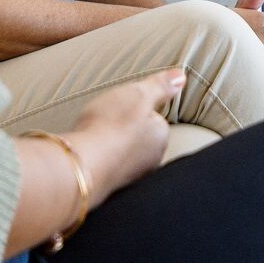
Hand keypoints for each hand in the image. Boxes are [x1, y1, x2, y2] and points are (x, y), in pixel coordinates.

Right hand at [68, 69, 179, 198]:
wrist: (81, 166)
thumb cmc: (110, 127)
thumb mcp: (138, 95)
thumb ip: (160, 85)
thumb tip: (181, 76)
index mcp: (161, 138)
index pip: (154, 118)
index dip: (135, 107)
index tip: (120, 105)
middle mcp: (151, 161)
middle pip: (138, 137)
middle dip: (123, 128)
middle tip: (103, 119)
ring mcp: (130, 176)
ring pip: (121, 153)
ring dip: (109, 144)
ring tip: (92, 135)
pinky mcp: (110, 186)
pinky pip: (106, 166)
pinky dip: (98, 159)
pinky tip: (86, 153)